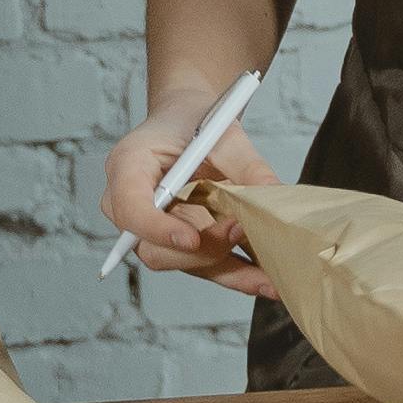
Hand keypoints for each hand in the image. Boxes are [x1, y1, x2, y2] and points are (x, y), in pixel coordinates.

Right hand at [101, 103, 280, 279]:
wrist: (190, 121)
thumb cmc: (194, 120)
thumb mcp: (222, 133)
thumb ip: (246, 165)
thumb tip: (274, 196)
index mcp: (129, 167)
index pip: (130, 207)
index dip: (156, 228)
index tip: (190, 236)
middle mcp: (133, 206)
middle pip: (154, 248)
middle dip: (201, 248)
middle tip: (240, 230)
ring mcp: (156, 231)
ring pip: (184, 264)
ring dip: (227, 271)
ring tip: (268, 274)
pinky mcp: (182, 244)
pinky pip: (207, 267)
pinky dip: (238, 276)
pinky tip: (265, 282)